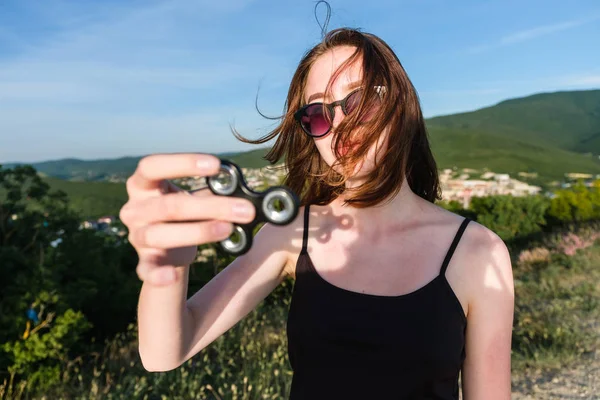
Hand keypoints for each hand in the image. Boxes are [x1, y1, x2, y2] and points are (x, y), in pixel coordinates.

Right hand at [119, 153, 255, 285]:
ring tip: (228, 229)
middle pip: (168, 206)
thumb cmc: (183, 214)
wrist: (168, 247)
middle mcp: (134, 208)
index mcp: (143, 185)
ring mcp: (137, 236)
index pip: (152, 166)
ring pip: (160, 234)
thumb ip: (214, 191)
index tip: (216, 166)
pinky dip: (157, 274)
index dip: (182, 163)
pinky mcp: (144, 261)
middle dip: (211, 207)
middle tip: (244, 209)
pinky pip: (146, 269)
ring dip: (198, 232)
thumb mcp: (193, 198)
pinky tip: (170, 276)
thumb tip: (248, 191)